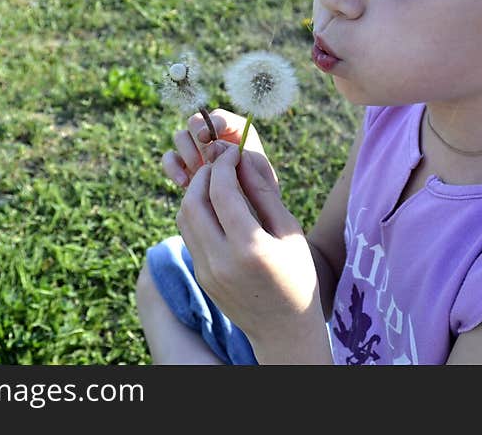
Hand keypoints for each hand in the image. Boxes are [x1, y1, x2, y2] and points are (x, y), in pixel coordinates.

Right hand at [161, 108, 273, 187]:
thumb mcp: (257, 173)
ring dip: (186, 154)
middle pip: (195, 122)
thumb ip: (238, 155)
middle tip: (204, 161)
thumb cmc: (260, 194)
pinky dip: (172, 168)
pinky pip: (170, 158)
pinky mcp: (183, 167)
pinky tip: (184, 184)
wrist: (246, 218)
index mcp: (236, 132)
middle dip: (197, 141)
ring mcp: (197, 151)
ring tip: (198, 174)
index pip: (218, 117)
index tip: (206, 136)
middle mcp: (215, 138)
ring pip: (180, 137)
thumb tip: (213, 145)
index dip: (210, 123)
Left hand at [176, 142, 329, 362]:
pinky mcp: (200, 274)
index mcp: (249, 248)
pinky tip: (215, 206)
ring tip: (215, 181)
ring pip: (184, 217)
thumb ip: (264, 194)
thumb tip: (243, 159)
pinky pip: (188, 234)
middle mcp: (221, 260)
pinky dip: (196, 212)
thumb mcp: (290, 231)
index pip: (221, 191)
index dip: (223, 164)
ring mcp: (205, 270)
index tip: (232, 152)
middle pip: (193, 201)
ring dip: (195, 192)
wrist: (284, 328)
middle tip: (219, 162)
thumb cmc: (297, 274)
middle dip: (203, 174)